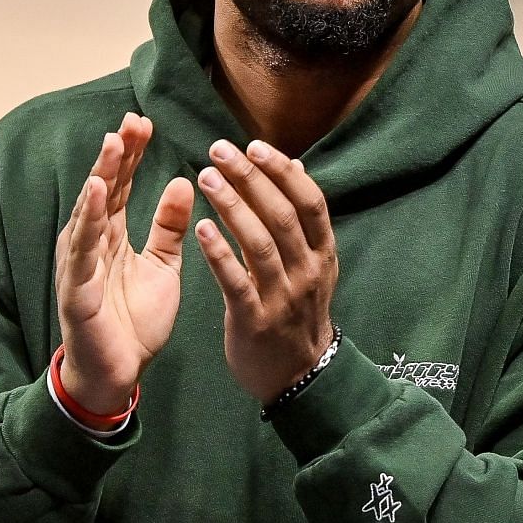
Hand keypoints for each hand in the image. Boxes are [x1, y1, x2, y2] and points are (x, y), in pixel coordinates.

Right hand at [55, 113, 194, 410]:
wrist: (118, 374)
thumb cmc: (133, 322)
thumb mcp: (161, 266)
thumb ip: (167, 227)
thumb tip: (182, 182)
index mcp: (110, 236)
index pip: (120, 186)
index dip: (132, 154)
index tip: (145, 122)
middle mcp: (90, 243)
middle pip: (103, 189)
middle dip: (117, 153)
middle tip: (132, 120)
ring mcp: (79, 263)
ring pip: (90, 211)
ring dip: (101, 175)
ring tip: (114, 143)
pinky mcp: (76, 287)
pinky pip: (82, 247)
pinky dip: (88, 217)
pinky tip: (95, 190)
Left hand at [193, 137, 337, 402]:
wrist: (297, 377)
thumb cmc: (297, 311)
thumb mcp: (312, 264)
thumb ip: (302, 218)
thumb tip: (297, 166)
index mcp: (322, 254)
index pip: (310, 202)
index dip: (282, 172)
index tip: (254, 145)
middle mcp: (308, 272)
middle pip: (282, 215)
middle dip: (250, 178)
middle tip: (219, 150)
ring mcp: (283, 297)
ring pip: (259, 243)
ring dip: (232, 206)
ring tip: (206, 177)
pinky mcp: (255, 320)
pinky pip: (236, 281)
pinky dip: (219, 252)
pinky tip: (200, 226)